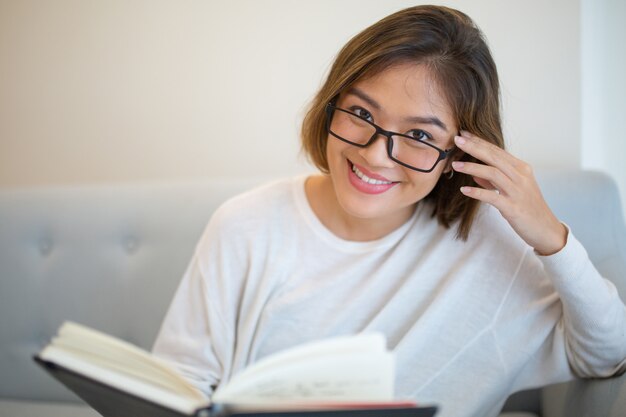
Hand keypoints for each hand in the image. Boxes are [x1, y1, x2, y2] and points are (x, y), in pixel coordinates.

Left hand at [451, 131, 566, 254]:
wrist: (546, 230)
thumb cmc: (528, 208)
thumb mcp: (512, 190)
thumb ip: (493, 181)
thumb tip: (475, 173)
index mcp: (521, 169)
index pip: (497, 151)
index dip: (480, 141)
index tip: (464, 134)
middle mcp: (521, 177)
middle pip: (494, 157)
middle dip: (474, 147)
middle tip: (457, 139)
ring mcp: (517, 192)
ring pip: (493, 173)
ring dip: (472, 167)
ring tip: (456, 164)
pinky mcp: (513, 207)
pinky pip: (492, 197)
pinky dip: (477, 192)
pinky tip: (464, 190)